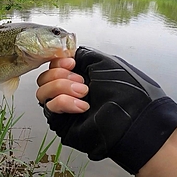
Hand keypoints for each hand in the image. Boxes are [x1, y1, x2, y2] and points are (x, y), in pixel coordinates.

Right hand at [36, 47, 176, 173]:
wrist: (133, 119)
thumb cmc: (128, 91)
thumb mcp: (104, 62)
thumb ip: (82, 56)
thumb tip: (67, 54)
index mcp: (80, 74)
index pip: (54, 65)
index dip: (57, 61)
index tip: (70, 62)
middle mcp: (70, 89)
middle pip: (45, 78)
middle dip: (59, 74)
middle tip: (81, 81)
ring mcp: (64, 106)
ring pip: (43, 92)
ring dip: (60, 87)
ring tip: (84, 93)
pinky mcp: (61, 122)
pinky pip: (51, 107)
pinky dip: (64, 102)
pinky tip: (82, 106)